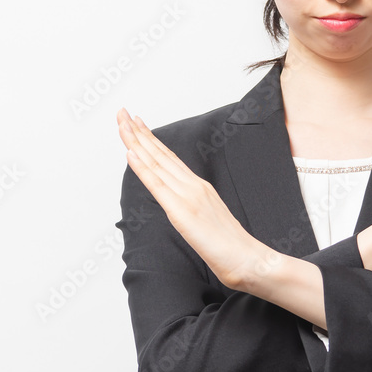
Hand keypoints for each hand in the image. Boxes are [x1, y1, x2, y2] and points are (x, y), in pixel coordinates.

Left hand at [116, 107, 266, 290]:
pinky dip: (141, 167)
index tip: (138, 124)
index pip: (170, 159)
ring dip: (136, 141)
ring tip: (122, 123)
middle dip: (139, 132)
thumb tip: (184, 210)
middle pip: (161, 154)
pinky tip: (130, 153)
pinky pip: (157, 185)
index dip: (152, 140)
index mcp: (199, 188)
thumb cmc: (233, 248)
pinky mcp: (181, 211)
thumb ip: (197, 211)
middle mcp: (194, 186)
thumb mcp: (210, 222)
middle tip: (123, 112)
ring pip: (156, 163)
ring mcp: (188, 196)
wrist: (249, 259)